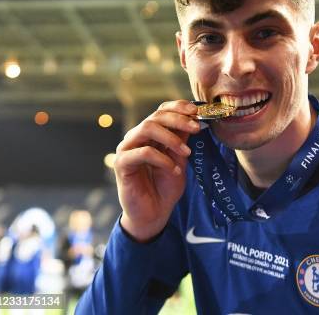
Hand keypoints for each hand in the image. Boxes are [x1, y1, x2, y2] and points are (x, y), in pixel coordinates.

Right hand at [114, 100, 200, 241]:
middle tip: (196, 128)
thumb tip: (194, 118)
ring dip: (171, 138)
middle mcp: (136, 137)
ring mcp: (126, 149)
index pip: (162, 111)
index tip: (197, 111)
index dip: (178, 107)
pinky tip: (174, 170)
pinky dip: (162, 159)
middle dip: (178, 120)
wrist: (154, 212)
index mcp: (150, 134)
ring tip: (186, 152)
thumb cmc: (165, 186)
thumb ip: (182, 139)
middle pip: (155, 117)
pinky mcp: (121, 164)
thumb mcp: (180, 159)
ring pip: (147, 128)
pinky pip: (142, 153)